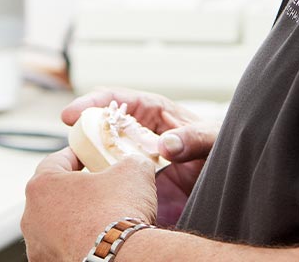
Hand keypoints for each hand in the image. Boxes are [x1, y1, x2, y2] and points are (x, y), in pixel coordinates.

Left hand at [21, 147, 155, 261]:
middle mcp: (31, 217)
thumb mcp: (133, 170)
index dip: (77, 155)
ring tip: (104, 217)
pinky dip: (78, 241)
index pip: (56, 161)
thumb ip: (127, 161)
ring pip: (56, 224)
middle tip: (102, 187)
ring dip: (76, 218)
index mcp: (43, 186)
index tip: (91, 156)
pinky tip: (100, 239)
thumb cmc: (118, 211)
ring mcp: (38, 247)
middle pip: (54, 194)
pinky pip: (63, 246)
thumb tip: (133, 164)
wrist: (122, 256)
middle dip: (77, 189)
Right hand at [62, 87, 220, 226]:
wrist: (230, 179)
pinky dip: (98, 188)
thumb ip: (193, 139)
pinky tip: (91, 198)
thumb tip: (165, 144)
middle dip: (82, 133)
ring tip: (73, 172)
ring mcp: (135, 160)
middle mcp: (140, 135)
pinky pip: (111, 184)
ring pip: (102, 156)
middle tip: (68, 147)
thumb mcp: (211, 139)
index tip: (72, 113)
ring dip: (87, 162)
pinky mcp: (135, 185)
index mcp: (155, 113)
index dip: (94, 102)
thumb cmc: (221, 148)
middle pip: (102, 128)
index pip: (119, 100)